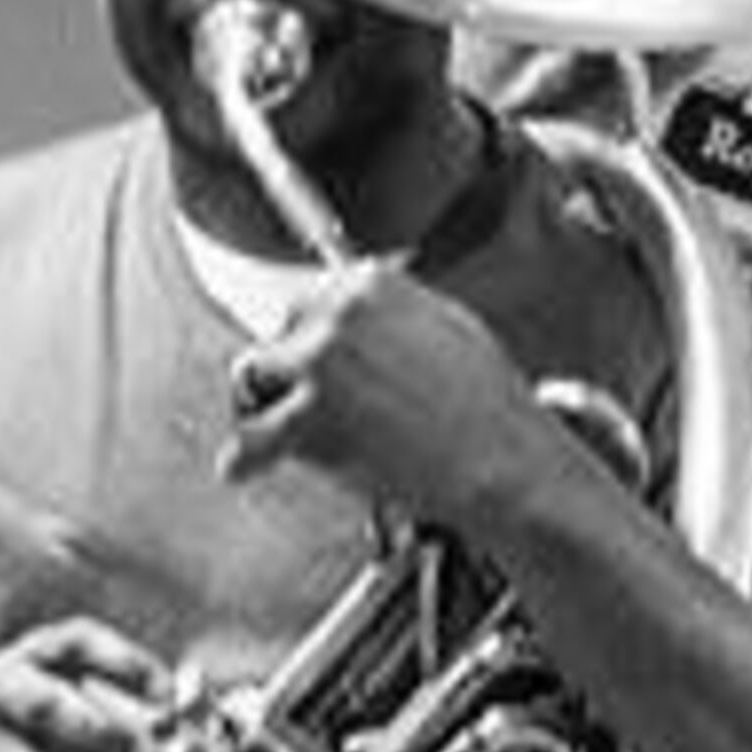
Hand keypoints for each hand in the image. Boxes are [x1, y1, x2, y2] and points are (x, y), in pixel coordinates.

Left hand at [218, 259, 563, 524]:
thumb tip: (354, 314)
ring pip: (251, 377)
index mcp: (370, 284)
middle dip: (290, 370)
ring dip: (265, 405)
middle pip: (276, 335)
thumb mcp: (445, 327)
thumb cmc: (488, 405)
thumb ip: (389, 314)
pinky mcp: (308, 421)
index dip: (310, 339)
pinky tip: (248, 468)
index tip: (314, 363)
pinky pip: (248, 440)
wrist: (504, 462)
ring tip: (285, 431)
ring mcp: (319, 366)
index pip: (307, 302)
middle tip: (315, 404)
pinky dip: (246, 460)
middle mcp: (338, 316)